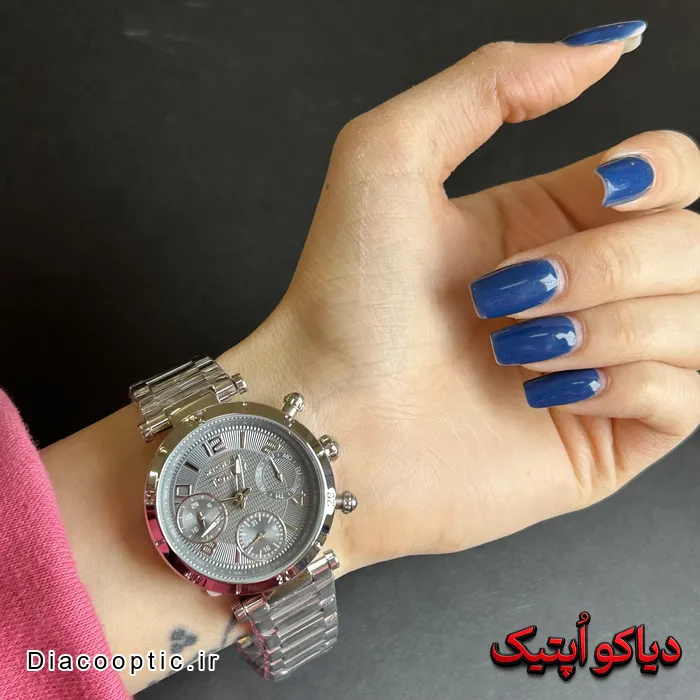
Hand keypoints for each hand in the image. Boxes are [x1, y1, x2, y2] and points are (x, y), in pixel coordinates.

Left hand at [219, 38, 699, 574]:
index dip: (659, 172)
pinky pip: (690, 396)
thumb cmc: (345, 299)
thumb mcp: (391, 155)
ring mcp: (598, 363)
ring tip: (522, 350)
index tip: (604, 189)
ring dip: (614, 325)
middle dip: (613, 264)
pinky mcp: (606, 435)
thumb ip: (492, 83)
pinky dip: (626, 384)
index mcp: (547, 222)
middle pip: (693, 244)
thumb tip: (604, 46)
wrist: (328, 416)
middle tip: (513, 293)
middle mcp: (580, 288)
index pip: (670, 173)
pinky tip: (549, 393)